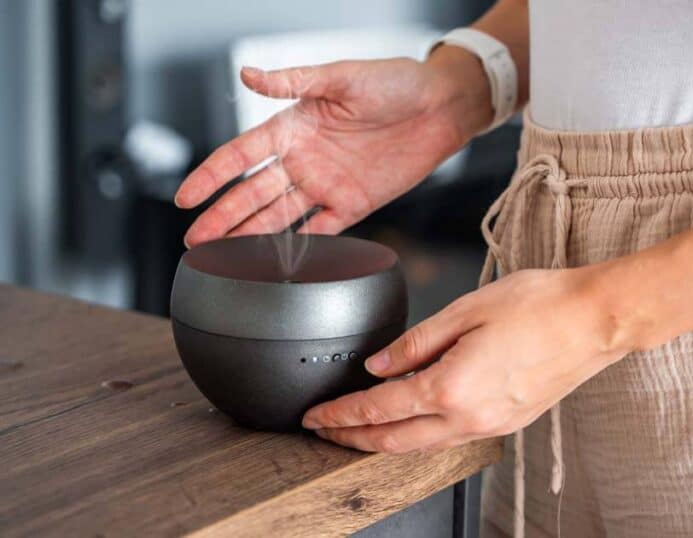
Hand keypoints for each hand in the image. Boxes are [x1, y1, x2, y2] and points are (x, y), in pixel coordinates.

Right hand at [175, 50, 490, 246]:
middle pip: (252, 194)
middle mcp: (304, 158)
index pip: (240, 155)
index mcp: (292, 126)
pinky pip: (320, 230)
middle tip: (195, 242)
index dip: (211, 176)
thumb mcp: (341, 76)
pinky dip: (299, 248)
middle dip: (221, 218)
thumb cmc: (394, 82)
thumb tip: (247, 73)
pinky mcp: (353, 203)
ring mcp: (326, 184)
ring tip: (222, 257)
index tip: (185, 197)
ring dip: (250, 237)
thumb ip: (294, 80)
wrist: (439, 107)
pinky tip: (275, 262)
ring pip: (278, 217)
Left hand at [301, 267, 633, 452]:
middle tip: (323, 431)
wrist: (595, 320)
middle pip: (393, 441)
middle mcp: (468, 417)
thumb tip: (380, 364)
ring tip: (359, 432)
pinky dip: (420, 437)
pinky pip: (451, 439)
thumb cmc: (540, 306)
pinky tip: (413, 422)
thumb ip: (416, 341)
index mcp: (451, 387)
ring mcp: (491, 425)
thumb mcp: (466, 310)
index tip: (315, 415)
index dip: (339, 415)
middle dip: (351, 439)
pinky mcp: (508, 422)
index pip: (378, 409)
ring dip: (384, 442)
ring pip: (422, 447)